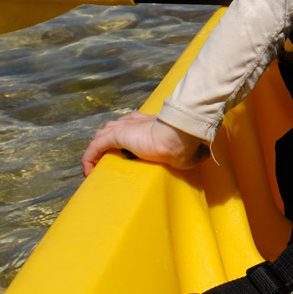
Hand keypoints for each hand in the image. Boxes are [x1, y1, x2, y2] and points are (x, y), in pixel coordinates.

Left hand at [81, 111, 206, 175]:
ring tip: (94, 169)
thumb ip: (194, 150)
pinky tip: (88, 171)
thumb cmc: (187, 142)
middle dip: (104, 144)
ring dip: (95, 153)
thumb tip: (204, 155)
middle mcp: (132, 122)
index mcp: (147, 122)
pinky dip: (89, 159)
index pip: (128, 126)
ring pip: (100, 138)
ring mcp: (123, 127)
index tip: (123, 154)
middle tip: (104, 162)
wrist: (179, 135)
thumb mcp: (189, 146)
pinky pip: (94, 148)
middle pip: (110, 130)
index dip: (122, 138)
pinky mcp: (116, 136)